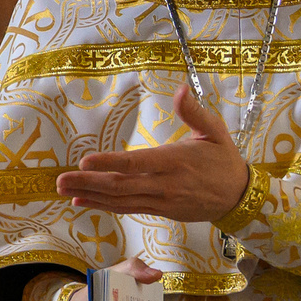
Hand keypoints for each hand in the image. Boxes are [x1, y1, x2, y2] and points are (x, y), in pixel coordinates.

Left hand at [53, 84, 249, 222]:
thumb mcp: (215, 132)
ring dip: (90, 195)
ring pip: (120, 200)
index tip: (85, 160)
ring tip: (64, 190)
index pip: (135, 163)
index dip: (109, 163)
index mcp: (174, 161)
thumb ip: (195, 112)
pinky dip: (104, 206)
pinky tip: (83, 201)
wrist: (240, 198)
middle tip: (59, 180)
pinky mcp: (160, 211)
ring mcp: (160, 201)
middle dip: (88, 182)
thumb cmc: (225, 161)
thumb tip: (181, 90)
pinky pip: (127, 209)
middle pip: (120, 186)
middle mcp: (164, 184)